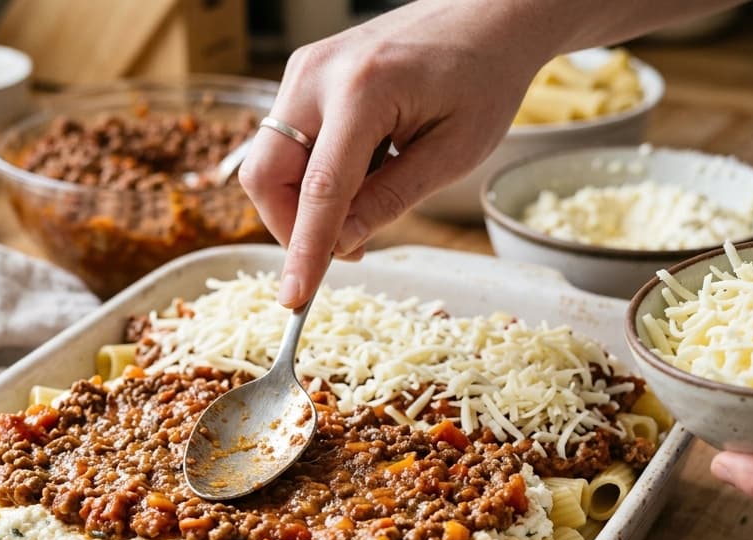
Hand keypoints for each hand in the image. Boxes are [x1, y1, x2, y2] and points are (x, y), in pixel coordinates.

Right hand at [239, 0, 554, 307]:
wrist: (486, 16)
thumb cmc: (483, 78)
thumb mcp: (454, 153)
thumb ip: (392, 200)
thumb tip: (342, 245)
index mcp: (363, 91)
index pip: (318, 189)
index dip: (304, 251)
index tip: (294, 299)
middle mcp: (317, 75)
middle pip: (266, 175)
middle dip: (292, 227)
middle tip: (346, 249)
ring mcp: (303, 70)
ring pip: (267, 162)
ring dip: (302, 202)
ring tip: (362, 206)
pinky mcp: (303, 76)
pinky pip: (285, 142)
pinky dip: (309, 175)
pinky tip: (359, 171)